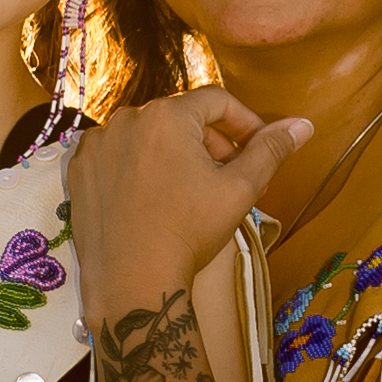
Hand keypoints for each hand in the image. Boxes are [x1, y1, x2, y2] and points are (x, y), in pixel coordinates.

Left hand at [67, 87, 308, 310]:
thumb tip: (302, 125)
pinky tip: (152, 199)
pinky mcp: (79, 170)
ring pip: (148, 136)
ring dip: (175, 154)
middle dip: (210, 142)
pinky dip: (139, 167)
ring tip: (191, 191)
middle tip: (228, 178)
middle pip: (181, 118)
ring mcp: (97, 145)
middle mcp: (125, 119)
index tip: (258, 149)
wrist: (132, 281)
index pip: (216, 101)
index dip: (244, 122)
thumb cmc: (189, 232)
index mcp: (167, 115)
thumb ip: (271, 150)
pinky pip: (117, 155)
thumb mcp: (240, 189)